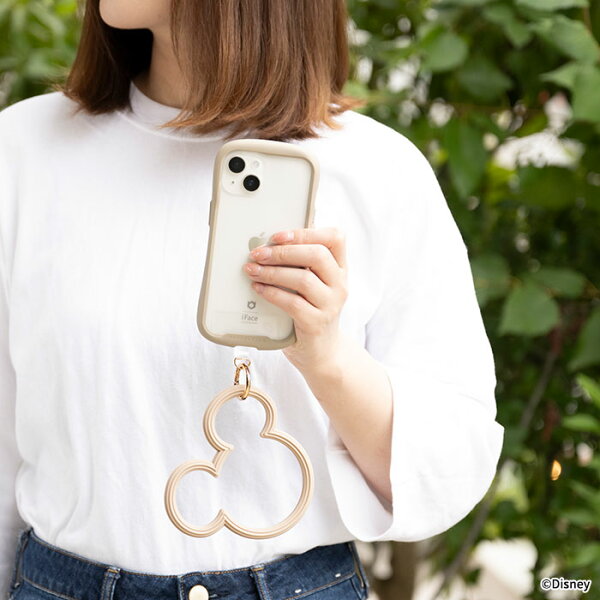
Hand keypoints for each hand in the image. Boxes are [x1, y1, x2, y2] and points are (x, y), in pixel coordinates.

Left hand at [243, 227, 348, 373]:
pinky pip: (293, 303)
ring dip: (273, 272)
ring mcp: (331, 305)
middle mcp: (339, 284)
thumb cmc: (310, 311)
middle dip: (283, 251)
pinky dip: (272, 293)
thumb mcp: (312, 284)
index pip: (335, 238)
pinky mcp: (316, 323)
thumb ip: (300, 264)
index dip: (306, 232)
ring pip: (303, 279)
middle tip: (258, 253)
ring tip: (252, 270)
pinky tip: (259, 288)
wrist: (321, 352)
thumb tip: (267, 244)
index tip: (278, 235)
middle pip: (317, 255)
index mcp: (339, 268)